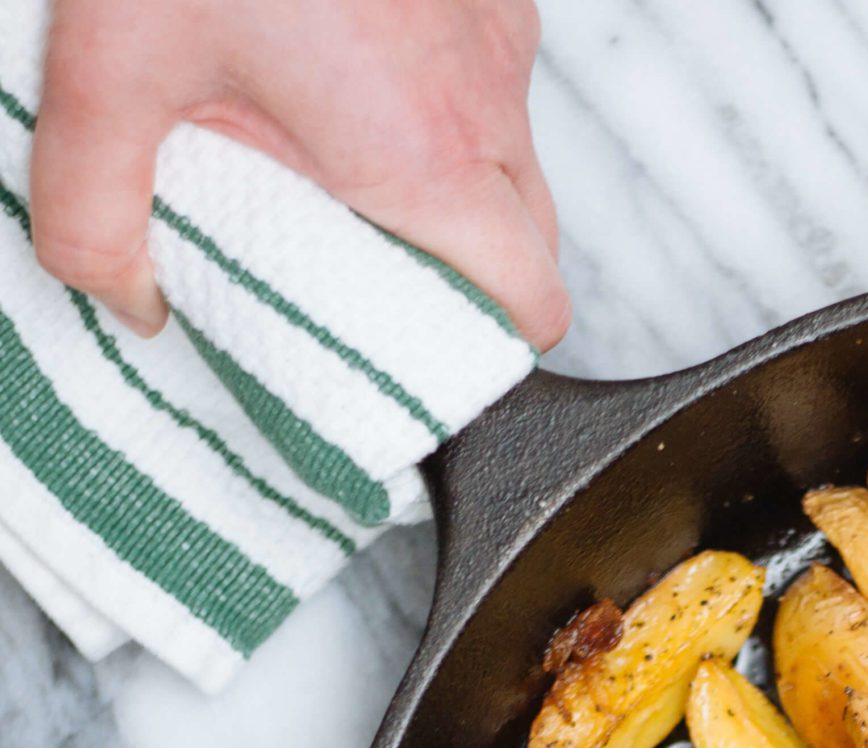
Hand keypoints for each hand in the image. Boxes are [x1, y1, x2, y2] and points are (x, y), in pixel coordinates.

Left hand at [30, 0, 567, 347]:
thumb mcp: (108, 73)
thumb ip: (96, 215)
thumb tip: (125, 294)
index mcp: (427, 154)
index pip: (532, 301)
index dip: (493, 347)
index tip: (433, 357)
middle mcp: (484, 91)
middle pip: (531, 237)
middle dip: (469, 275)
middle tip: (375, 277)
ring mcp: (493, 23)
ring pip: (513, 152)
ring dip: (455, 181)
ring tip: (351, 169)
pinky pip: (489, 70)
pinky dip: (444, 97)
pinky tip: (356, 75)